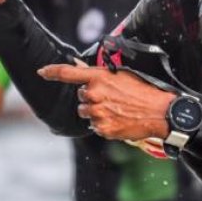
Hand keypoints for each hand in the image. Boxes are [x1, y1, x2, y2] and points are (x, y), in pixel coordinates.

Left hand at [38, 64, 171, 140]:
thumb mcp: (123, 76)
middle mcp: (94, 95)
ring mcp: (97, 113)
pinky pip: (95, 126)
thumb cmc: (144, 91)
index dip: (52, 71)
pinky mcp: (102, 129)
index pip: (68, 73)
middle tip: (112, 98)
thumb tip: (83, 73)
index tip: (41, 72)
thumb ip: (100, 76)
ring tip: (117, 109)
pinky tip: (119, 119)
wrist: (160, 112)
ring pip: (86, 113)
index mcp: (99, 78)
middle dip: (92, 98)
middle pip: (81, 97)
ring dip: (96, 112)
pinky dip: (104, 124)